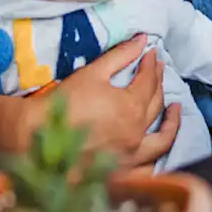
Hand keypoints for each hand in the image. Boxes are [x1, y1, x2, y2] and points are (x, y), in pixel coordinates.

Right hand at [20, 34, 177, 170]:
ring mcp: (131, 156)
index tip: (151, 53)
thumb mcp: (93, 72)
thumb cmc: (64, 102)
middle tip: (157, 69)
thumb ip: (121, 55)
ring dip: (172, 122)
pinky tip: (158, 147)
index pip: (148, 81)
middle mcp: (137, 133)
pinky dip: (157, 157)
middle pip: (156, 103)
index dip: (151, 64)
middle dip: (158, 82)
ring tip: (175, 108)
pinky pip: (148, 167)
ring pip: (161, 139)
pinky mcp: (121, 173)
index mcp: (132, 108)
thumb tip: (142, 39)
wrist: (36, 138)